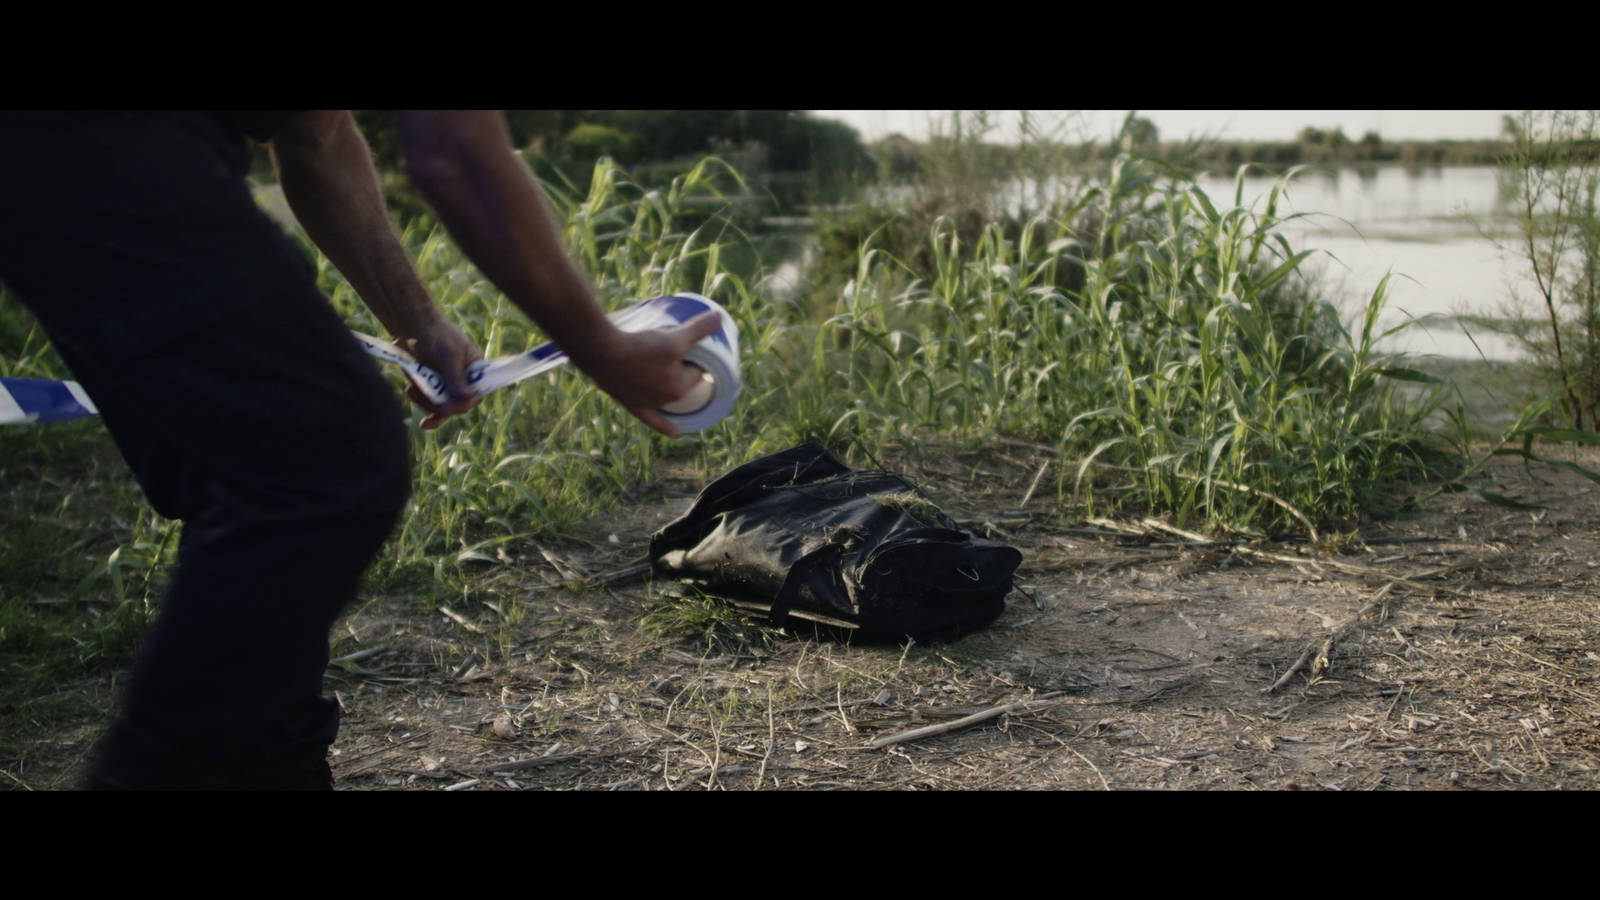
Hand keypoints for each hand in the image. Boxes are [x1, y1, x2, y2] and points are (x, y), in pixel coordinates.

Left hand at [397, 317, 482, 428]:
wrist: (410, 326)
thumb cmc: (435, 334)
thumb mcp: (448, 354)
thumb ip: (456, 377)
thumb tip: (469, 398)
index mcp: (474, 370)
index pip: (475, 395)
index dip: (463, 404)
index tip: (447, 408)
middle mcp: (462, 381)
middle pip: (458, 405)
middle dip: (443, 407)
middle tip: (431, 411)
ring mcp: (445, 385)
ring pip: (441, 407)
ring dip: (426, 403)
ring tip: (413, 389)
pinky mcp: (430, 387)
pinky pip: (427, 403)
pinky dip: (419, 401)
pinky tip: (410, 390)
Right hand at [581, 311, 724, 436]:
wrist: (600, 352)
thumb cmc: (639, 346)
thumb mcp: (673, 337)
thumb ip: (698, 329)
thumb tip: (719, 317)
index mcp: (679, 389)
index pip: (697, 372)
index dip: (693, 358)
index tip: (684, 346)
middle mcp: (666, 402)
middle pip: (682, 384)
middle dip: (682, 371)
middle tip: (672, 354)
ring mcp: (648, 405)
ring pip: (667, 396)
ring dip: (670, 388)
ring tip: (665, 371)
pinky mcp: (631, 405)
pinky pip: (651, 419)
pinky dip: (663, 425)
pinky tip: (674, 432)